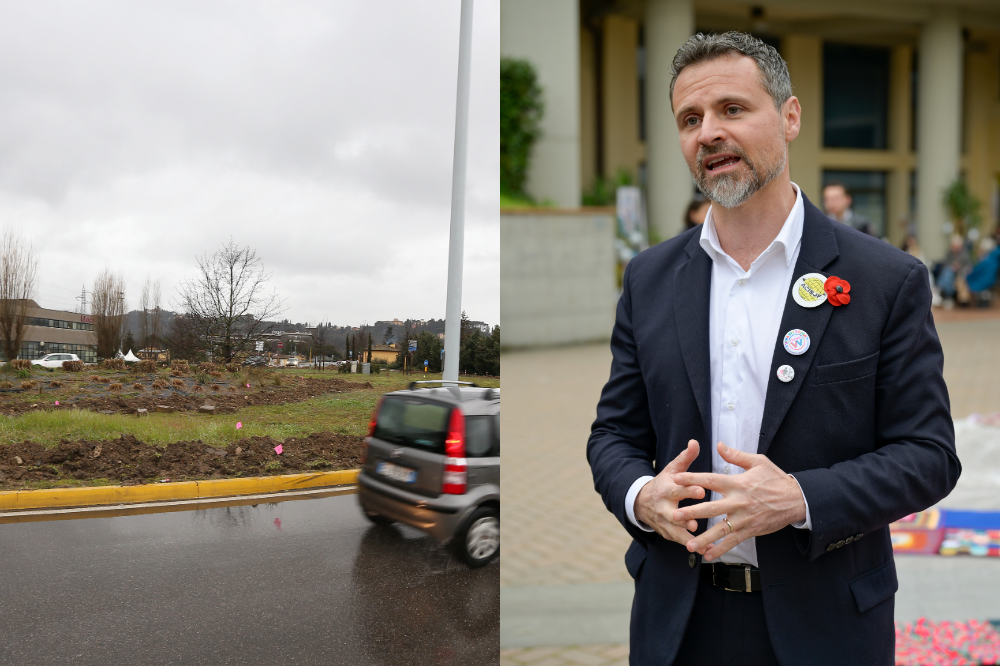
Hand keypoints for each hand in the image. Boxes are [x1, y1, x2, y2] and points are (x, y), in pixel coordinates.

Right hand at [634, 440, 706, 545]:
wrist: (642, 502)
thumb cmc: (664, 484)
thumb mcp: (672, 469)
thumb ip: (685, 457)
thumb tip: (695, 442)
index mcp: (667, 490)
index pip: (678, 490)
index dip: (689, 490)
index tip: (701, 490)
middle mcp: (664, 508)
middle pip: (674, 514)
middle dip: (684, 519)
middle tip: (696, 523)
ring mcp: (664, 522)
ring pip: (675, 532)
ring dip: (686, 538)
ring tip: (701, 544)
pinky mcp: (667, 533)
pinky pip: (679, 541)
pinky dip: (691, 546)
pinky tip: (705, 550)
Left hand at [671, 442, 806, 561]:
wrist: (797, 500)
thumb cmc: (776, 479)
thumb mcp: (758, 462)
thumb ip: (736, 456)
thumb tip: (719, 445)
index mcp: (738, 483)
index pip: (711, 480)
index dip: (693, 479)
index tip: (676, 478)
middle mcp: (738, 502)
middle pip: (711, 508)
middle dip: (692, 512)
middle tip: (675, 516)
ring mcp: (744, 518)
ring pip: (720, 530)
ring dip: (703, 538)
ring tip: (689, 545)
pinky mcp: (750, 530)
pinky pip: (733, 541)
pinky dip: (721, 549)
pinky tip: (708, 556)